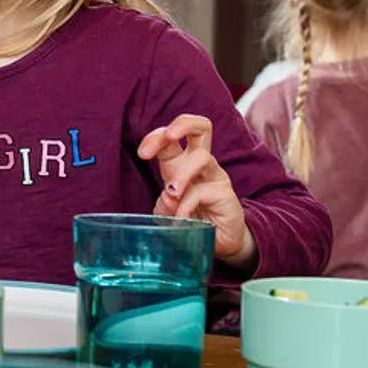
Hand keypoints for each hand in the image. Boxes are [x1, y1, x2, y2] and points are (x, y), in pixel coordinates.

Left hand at [137, 114, 256, 269]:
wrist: (217, 243)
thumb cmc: (190, 221)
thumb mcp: (167, 211)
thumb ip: (163, 204)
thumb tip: (168, 197)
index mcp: (182, 162)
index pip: (171, 137)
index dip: (155, 137)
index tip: (142, 154)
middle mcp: (201, 164)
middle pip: (201, 126)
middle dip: (183, 124)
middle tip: (169, 136)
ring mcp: (215, 176)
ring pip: (202, 157)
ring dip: (182, 175)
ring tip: (172, 194)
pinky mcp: (226, 194)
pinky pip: (203, 191)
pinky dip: (187, 205)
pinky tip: (182, 217)